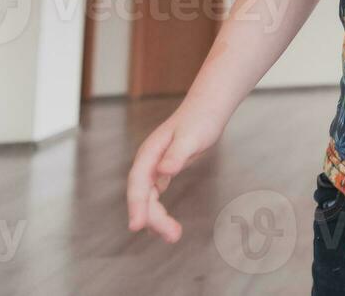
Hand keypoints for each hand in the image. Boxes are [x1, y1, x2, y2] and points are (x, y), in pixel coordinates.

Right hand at [126, 102, 226, 241]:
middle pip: (143, 196)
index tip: (137, 227)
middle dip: (153, 218)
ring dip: (157, 218)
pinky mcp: (163, 170)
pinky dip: (159, 210)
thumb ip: (177, 154)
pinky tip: (165, 222)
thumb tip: (164, 171)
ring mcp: (154, 166)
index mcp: (149, 154)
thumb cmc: (200, 120)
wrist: (208, 108)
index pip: (138, 185)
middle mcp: (148, 162)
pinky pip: (155, 195)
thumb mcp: (191, 138)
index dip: (137, 207)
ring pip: (148, 198)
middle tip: (173, 236)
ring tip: (173, 236)